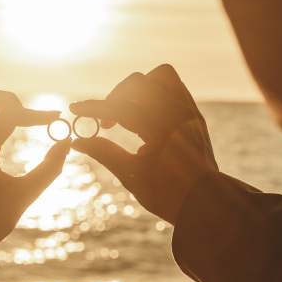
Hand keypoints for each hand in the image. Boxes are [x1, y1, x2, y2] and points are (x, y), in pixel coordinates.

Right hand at [69, 64, 218, 223]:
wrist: (206, 204)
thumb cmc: (169, 195)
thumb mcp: (132, 176)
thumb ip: (104, 152)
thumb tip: (76, 141)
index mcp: (163, 129)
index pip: (121, 108)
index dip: (94, 109)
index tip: (75, 110)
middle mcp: (179, 114)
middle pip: (139, 83)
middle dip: (116, 98)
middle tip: (106, 124)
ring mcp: (190, 111)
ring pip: (161, 77)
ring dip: (139, 89)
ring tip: (127, 111)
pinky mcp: (194, 114)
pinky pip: (174, 88)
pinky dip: (155, 94)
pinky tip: (145, 114)